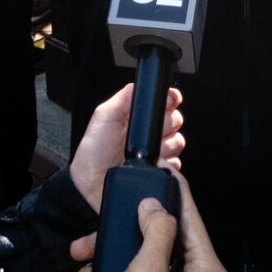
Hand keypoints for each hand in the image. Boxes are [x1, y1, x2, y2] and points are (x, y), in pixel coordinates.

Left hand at [70, 81, 185, 210]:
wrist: (92, 188)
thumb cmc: (93, 154)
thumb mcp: (104, 116)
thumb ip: (124, 97)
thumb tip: (143, 83)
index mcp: (136, 118)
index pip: (164, 103)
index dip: (170, 101)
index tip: (169, 103)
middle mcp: (148, 135)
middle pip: (175, 120)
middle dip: (167, 123)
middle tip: (150, 133)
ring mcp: (156, 154)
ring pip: (178, 141)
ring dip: (168, 144)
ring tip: (150, 151)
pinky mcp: (161, 173)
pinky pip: (177, 163)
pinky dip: (170, 162)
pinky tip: (155, 163)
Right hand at [73, 172, 229, 271]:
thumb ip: (156, 234)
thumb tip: (155, 207)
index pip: (193, 222)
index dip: (175, 195)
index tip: (164, 172)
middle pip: (164, 237)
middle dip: (125, 234)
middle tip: (102, 226)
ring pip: (143, 255)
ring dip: (110, 256)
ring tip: (86, 260)